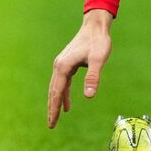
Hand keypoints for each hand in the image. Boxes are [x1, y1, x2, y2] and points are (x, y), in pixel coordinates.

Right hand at [47, 9, 112, 128]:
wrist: (96, 25)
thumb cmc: (98, 41)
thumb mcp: (98, 60)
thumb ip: (93, 77)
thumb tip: (89, 96)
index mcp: (63, 66)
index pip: (57, 92)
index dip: (54, 109)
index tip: (52, 123)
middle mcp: (59, 66)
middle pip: (53, 91)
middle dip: (52, 108)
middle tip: (51, 125)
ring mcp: (62, 64)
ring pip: (57, 87)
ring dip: (56, 102)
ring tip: (56, 117)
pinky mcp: (67, 63)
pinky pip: (63, 82)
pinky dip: (64, 94)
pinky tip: (67, 104)